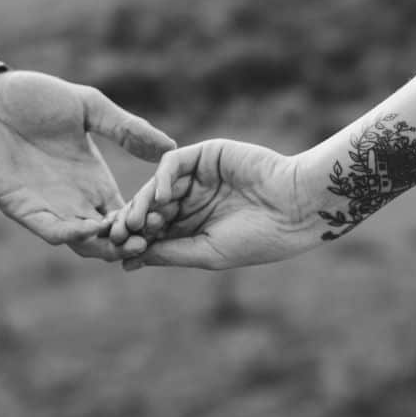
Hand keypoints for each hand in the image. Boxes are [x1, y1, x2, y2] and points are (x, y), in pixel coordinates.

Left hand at [0, 71, 174, 259]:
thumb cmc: (32, 96)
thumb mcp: (88, 106)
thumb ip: (126, 128)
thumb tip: (170, 145)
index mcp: (93, 177)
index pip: (126, 211)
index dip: (145, 219)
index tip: (165, 220)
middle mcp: (73, 196)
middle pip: (107, 234)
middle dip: (128, 241)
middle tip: (148, 242)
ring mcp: (47, 203)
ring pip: (80, 241)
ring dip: (101, 246)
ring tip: (122, 244)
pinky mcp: (19, 204)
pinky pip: (46, 228)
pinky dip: (66, 234)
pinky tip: (84, 231)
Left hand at [110, 140, 320, 269]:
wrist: (295, 207)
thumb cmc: (259, 238)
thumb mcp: (208, 252)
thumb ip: (169, 253)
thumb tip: (128, 262)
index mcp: (194, 229)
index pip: (154, 234)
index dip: (136, 243)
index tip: (120, 255)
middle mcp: (192, 202)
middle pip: (150, 210)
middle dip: (134, 223)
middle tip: (123, 234)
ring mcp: (198, 177)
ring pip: (157, 187)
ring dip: (143, 203)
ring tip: (138, 220)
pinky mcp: (205, 155)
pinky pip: (172, 163)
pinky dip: (161, 178)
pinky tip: (161, 198)